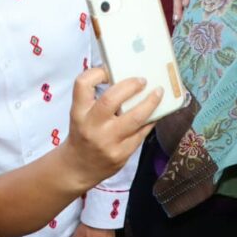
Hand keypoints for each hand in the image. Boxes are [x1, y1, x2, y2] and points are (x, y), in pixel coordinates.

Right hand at [63, 69, 160, 185]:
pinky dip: (150, 121)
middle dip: (130, 86)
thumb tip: (124, 78)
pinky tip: (155, 114)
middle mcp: (91, 126)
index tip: (110, 70)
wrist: (79, 167)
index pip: (83, 84)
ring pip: (134, 118)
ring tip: (158, 93)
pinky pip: (141, 134)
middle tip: (142, 80)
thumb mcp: (80, 114)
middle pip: (111, 99)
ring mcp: (107, 141)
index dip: (97, 72)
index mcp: (78, 112)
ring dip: (150, 103)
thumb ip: (95, 99)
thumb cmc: (82, 134)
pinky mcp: (121, 154)